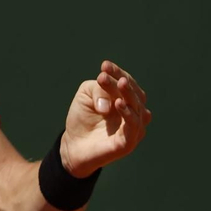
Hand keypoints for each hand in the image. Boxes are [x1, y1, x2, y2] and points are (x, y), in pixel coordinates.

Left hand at [60, 60, 152, 176]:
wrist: (73, 145)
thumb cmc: (82, 119)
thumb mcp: (86, 96)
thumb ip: (98, 91)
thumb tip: (112, 103)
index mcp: (125, 98)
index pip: (126, 82)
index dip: (117, 73)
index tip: (105, 65)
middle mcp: (134, 112)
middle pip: (133, 93)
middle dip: (122, 82)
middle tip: (107, 74)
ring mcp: (134, 127)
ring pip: (137, 108)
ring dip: (128, 94)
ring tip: (119, 84)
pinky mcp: (129, 142)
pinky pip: (133, 126)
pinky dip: (128, 113)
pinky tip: (118, 104)